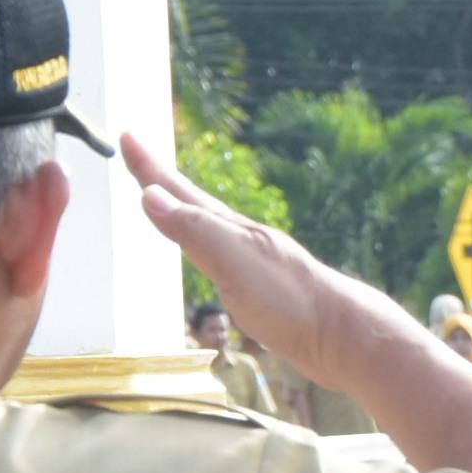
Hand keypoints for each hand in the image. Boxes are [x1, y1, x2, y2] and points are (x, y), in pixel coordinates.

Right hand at [124, 128, 417, 409]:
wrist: (344, 337)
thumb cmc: (291, 302)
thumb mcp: (234, 261)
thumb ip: (194, 229)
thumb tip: (150, 195)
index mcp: (231, 229)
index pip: (179, 191)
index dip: (149, 166)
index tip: (127, 135)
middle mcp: (242, 239)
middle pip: (192, 202)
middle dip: (160, 180)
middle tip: (136, 153)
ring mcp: (255, 263)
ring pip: (208, 227)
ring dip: (183, 209)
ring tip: (168, 199)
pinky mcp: (265, 291)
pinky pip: (222, 256)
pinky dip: (206, 245)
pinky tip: (214, 254)